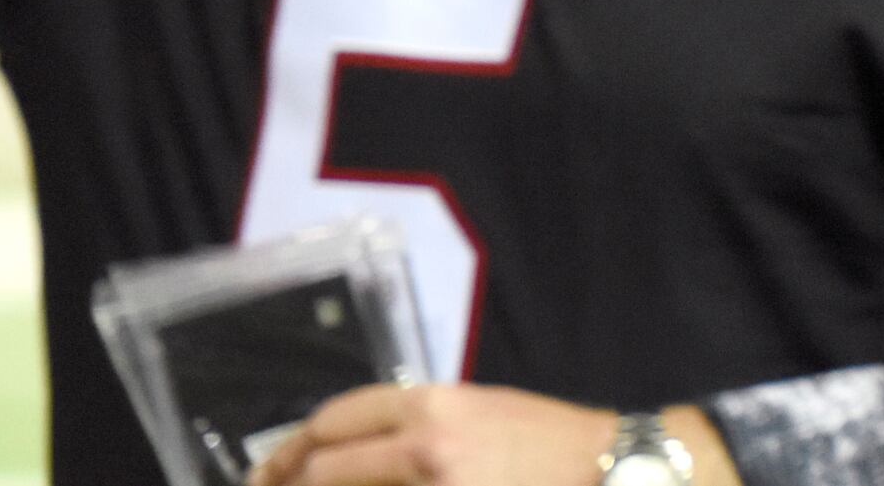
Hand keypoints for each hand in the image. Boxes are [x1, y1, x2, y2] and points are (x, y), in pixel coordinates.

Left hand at [245, 382, 633, 485]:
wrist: (607, 469)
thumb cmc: (548, 441)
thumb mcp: (480, 412)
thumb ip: (417, 427)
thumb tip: (354, 453)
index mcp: (434, 405)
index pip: (337, 418)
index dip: (294, 445)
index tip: (276, 465)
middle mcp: (426, 444)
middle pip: (325, 466)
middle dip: (289, 480)